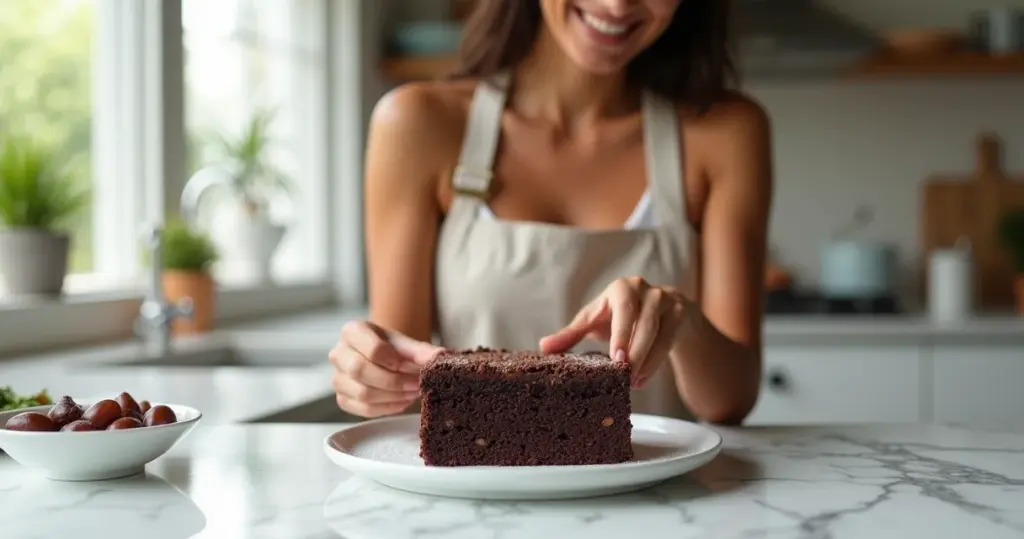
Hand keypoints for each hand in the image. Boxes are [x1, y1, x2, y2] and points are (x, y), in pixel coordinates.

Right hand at [330, 320, 441, 417]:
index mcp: (352, 331)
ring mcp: (337, 377)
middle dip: (394, 382)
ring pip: (362, 393)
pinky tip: (401, 401)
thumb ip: (421, 351)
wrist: (382, 358)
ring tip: (412, 393)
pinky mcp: (342, 397)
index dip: (395, 361)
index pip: (372, 349)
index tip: (413, 367)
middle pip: (361, 371)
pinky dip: (386, 408)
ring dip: (393, 397)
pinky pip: (362, 409)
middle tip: (417, 385)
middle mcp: (338, 353)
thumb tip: (439, 358)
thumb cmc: (391, 347)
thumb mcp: (405, 344)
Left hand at [539, 277, 688, 388]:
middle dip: (635, 352)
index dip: (620, 334)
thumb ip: (571, 334)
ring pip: (659, 335)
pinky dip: (656, 363)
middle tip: (624, 376)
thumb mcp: (594, 320)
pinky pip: (669, 342)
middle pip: (644, 323)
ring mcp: (666, 302)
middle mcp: (646, 291)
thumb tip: (543, 347)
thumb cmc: (618, 315)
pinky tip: (642, 379)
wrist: (660, 307)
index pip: (623, 309)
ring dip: (646, 361)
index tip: (616, 358)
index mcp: (622, 289)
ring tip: (632, 382)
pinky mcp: (679, 316)